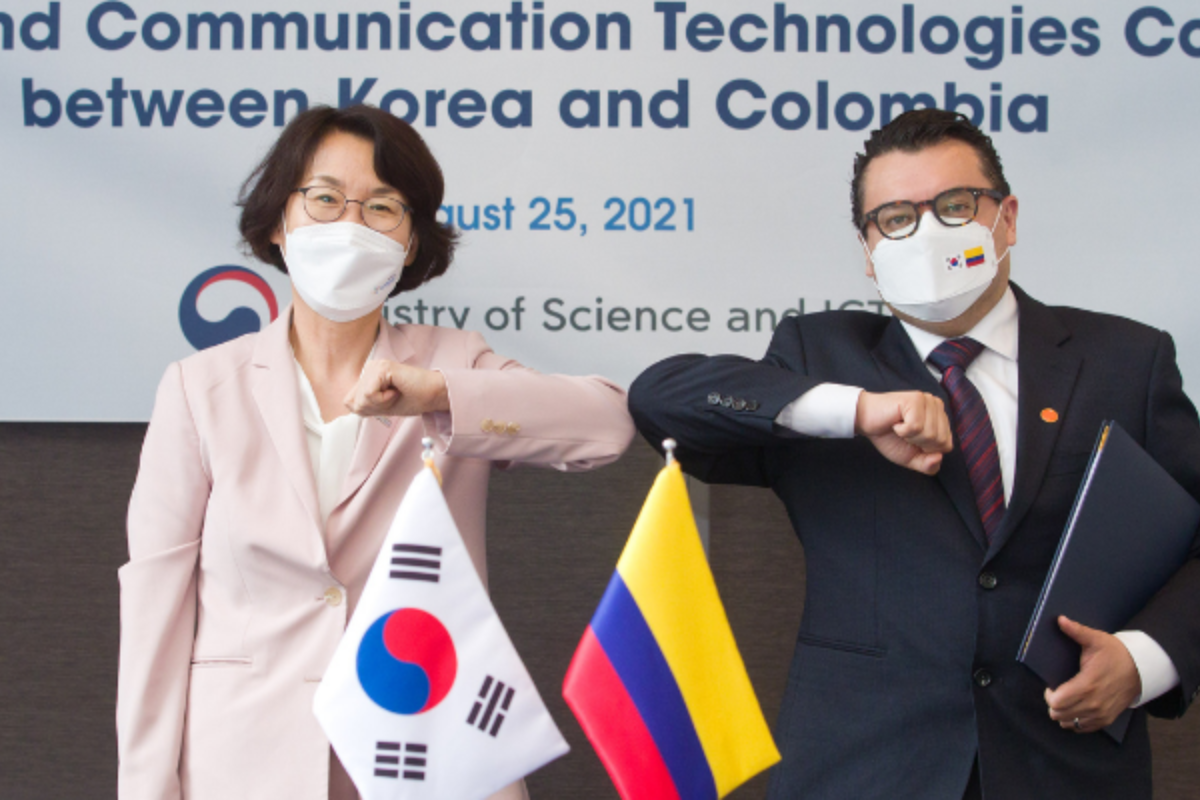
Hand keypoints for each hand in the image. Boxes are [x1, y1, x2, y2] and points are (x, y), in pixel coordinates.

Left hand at [344, 359, 449, 416]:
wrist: (433, 395)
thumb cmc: (412, 399)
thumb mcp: (380, 406)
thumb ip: (363, 403)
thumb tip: (346, 402)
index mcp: (368, 375)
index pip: (349, 402)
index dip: (368, 410)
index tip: (387, 404)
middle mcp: (369, 367)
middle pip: (355, 402)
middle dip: (375, 408)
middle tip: (394, 399)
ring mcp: (375, 366)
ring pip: (362, 399)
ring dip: (380, 404)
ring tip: (396, 394)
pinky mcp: (382, 368)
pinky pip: (370, 394)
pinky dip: (384, 400)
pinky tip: (397, 391)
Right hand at [855, 390, 952, 474]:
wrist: (865, 421)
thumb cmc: (888, 437)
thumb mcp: (911, 458)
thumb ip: (928, 465)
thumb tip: (939, 457)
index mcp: (940, 417)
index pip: (947, 445)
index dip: (926, 450)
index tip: (911, 440)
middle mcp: (937, 405)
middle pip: (940, 440)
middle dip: (919, 443)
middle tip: (904, 433)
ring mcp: (927, 400)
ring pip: (930, 434)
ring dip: (909, 436)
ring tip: (900, 426)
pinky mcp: (915, 399)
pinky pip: (916, 427)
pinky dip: (902, 430)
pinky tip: (896, 422)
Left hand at [1044, 616, 1140, 732]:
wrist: (1141, 669)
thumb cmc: (1117, 654)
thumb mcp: (1096, 639)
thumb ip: (1076, 631)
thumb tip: (1060, 619)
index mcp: (1087, 685)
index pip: (1056, 702)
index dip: (1049, 694)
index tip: (1051, 686)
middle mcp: (1093, 704)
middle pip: (1058, 714)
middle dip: (1053, 703)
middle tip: (1057, 691)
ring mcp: (1100, 714)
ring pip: (1068, 723)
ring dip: (1063, 712)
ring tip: (1066, 699)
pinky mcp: (1106, 720)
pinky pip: (1082, 728)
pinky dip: (1074, 720)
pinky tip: (1075, 707)